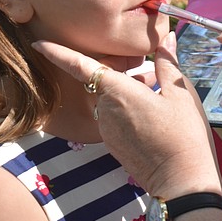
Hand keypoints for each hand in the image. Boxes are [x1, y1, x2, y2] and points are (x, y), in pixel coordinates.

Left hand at [33, 32, 221, 197]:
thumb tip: (165, 39)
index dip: (57, 52)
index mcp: (117, 91)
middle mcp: (105, 109)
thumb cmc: (183, 135)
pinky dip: (127, 110)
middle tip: (149, 68)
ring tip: (159, 93)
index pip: (79, 66)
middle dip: (120, 72)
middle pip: (103, 81)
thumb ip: (166, 63)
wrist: (181, 182)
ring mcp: (107, 130)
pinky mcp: (113, 145)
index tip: (38, 43)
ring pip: (110, 100)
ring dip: (126, 91)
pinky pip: (114, 118)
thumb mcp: (180, 92)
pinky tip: (153, 114)